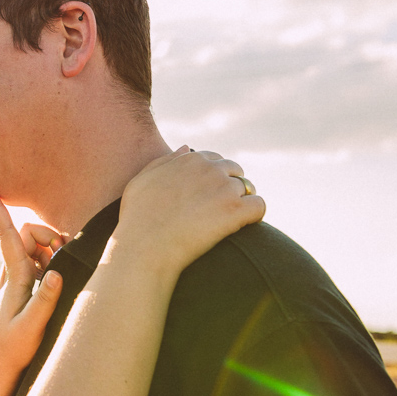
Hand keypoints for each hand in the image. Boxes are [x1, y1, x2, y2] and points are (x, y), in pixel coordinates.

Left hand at [0, 191, 63, 375]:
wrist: (1, 363)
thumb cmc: (15, 346)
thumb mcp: (33, 326)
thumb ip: (45, 300)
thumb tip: (56, 272)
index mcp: (14, 276)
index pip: (7, 236)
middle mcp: (13, 271)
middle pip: (28, 232)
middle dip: (47, 234)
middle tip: (61, 258)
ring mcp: (18, 276)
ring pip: (36, 245)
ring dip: (51, 249)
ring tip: (58, 276)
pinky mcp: (24, 284)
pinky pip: (39, 260)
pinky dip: (51, 261)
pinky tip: (56, 280)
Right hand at [113, 146, 265, 273]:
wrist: (145, 247)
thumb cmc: (137, 218)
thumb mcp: (141, 181)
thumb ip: (165, 161)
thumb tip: (187, 148)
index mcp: (190, 159)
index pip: (215, 160)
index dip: (214, 177)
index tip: (206, 196)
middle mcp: (211, 169)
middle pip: (235, 172)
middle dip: (230, 187)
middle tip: (218, 211)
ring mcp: (225, 189)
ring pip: (248, 189)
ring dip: (240, 202)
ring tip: (226, 222)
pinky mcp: (236, 210)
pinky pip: (259, 206)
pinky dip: (254, 215)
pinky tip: (242, 227)